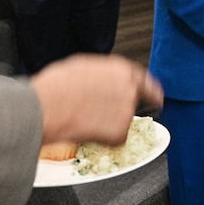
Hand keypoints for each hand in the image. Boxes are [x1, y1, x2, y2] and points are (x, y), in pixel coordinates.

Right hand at [30, 54, 161, 145]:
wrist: (48, 107)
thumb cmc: (58, 85)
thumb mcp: (82, 66)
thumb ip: (103, 73)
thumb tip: (104, 79)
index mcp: (121, 69)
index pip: (145, 80)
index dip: (149, 90)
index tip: (155, 97)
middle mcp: (130, 89)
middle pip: (136, 101)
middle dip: (127, 108)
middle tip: (110, 115)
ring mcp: (127, 112)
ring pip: (122, 121)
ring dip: (109, 122)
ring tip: (84, 117)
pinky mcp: (120, 133)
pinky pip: (114, 138)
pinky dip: (103, 138)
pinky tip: (85, 129)